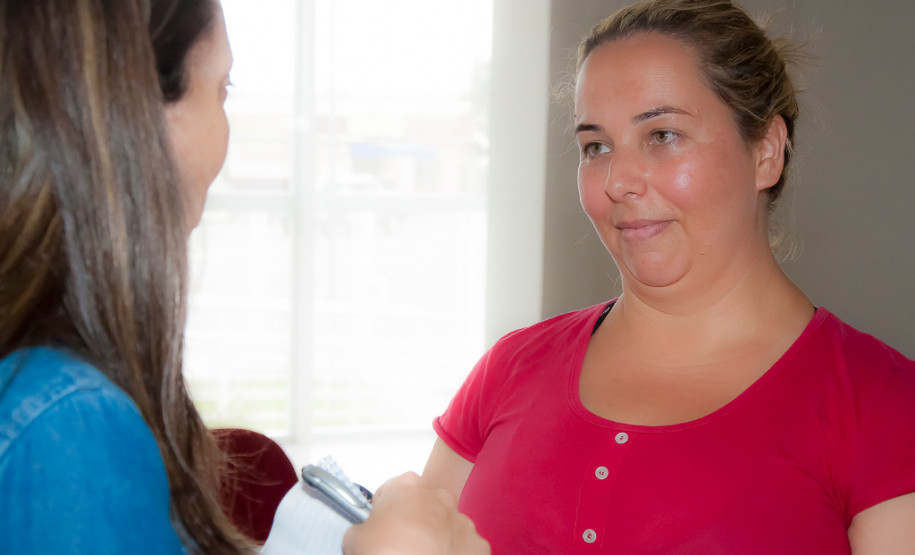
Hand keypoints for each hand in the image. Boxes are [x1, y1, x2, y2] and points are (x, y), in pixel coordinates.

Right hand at [341, 472, 489, 554]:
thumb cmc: (390, 553)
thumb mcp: (355, 538)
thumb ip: (360, 528)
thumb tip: (361, 534)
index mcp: (408, 486)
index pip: (391, 491)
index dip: (383, 510)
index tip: (379, 525)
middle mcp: (439, 497)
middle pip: (422, 506)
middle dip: (412, 522)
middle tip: (399, 545)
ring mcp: (462, 520)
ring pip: (444, 526)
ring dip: (434, 537)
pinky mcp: (477, 543)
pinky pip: (462, 546)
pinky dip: (453, 554)